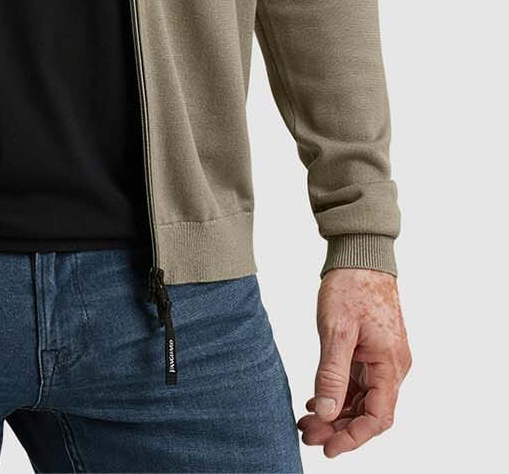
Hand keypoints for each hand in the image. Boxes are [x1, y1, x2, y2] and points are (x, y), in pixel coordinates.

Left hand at [298, 268, 411, 457]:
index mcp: (390, 365)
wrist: (360, 252)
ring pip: (363, 399)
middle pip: (370, 412)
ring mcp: (384, 358)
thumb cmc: (351, 285)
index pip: (377, 417)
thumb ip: (331, 374)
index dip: (353, 438)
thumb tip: (325, 413)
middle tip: (307, 433)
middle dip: (339, 428)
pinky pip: (360, 382)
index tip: (327, 448)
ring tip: (307, 420)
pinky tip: (316, 399)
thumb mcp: (336, 330)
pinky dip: (339, 394)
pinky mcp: (374, 350)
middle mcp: (393, 366)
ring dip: (337, 413)